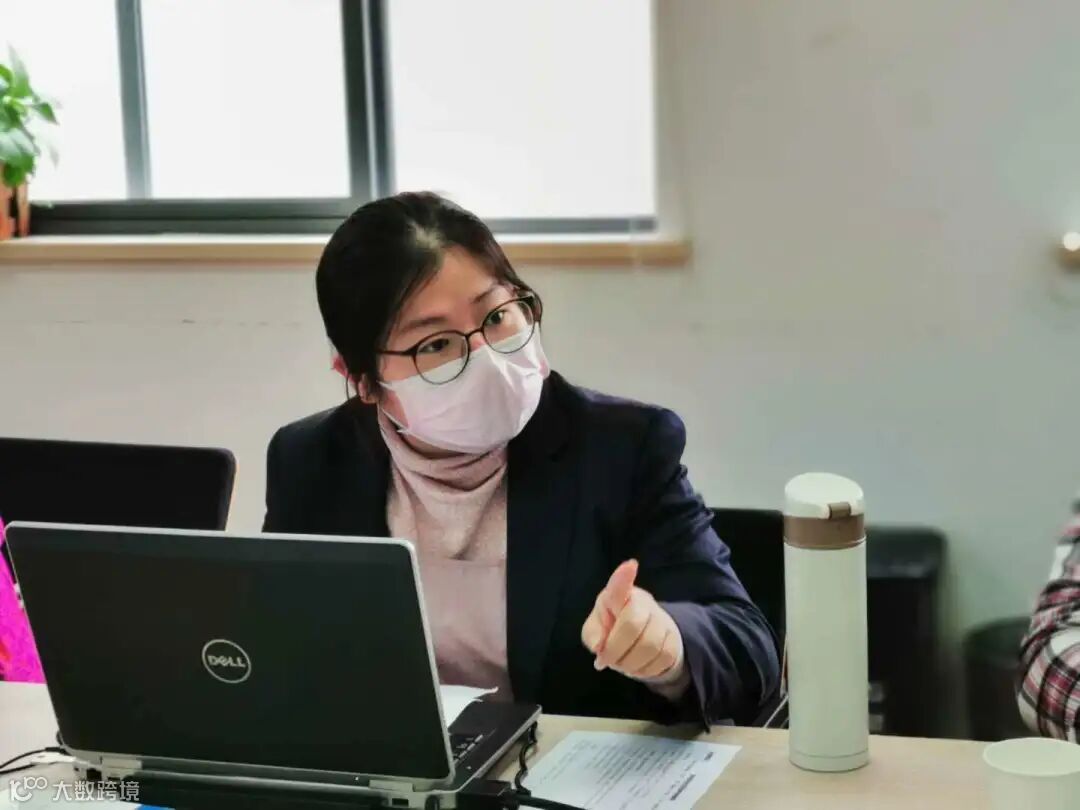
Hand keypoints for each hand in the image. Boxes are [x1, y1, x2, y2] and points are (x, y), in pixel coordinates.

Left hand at [580, 559, 682, 678]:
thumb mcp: (596, 627)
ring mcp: (663, 620)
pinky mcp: (675, 640)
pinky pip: (662, 659)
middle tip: (606, 660)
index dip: (624, 576)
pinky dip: (645, 670)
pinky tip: (637, 666)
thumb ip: (593, 633)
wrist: (644, 637)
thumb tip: (599, 646)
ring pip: (649, 646)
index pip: (621, 585)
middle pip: (632, 625)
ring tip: (621, 663)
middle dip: (615, 650)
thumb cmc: (613, 626)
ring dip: (630, 663)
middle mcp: (644, 602)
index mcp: (619, 595)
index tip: (630, 565)